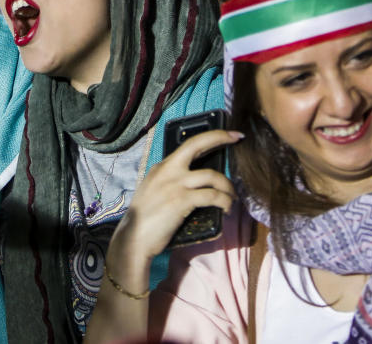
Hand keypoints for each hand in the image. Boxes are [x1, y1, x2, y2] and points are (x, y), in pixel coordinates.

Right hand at [106, 129, 240, 286]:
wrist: (134, 237)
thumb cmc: (146, 219)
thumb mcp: (154, 190)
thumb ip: (170, 181)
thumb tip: (194, 182)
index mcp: (162, 167)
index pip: (189, 144)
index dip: (211, 137)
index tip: (228, 134)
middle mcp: (169, 170)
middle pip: (197, 144)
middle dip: (220, 138)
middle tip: (238, 137)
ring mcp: (175, 184)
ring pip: (212, 176)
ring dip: (228, 187)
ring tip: (232, 198)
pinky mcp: (182, 200)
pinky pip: (212, 196)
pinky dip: (224, 201)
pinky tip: (226, 209)